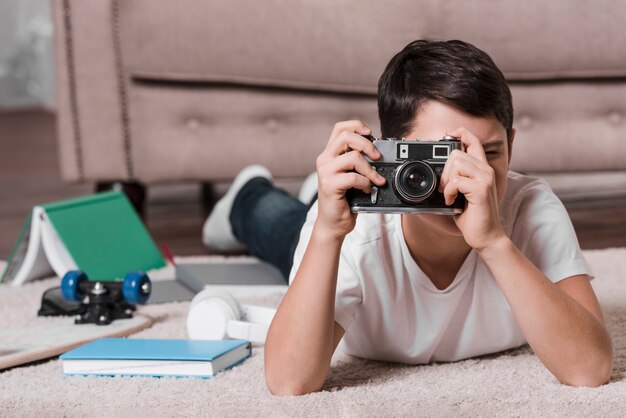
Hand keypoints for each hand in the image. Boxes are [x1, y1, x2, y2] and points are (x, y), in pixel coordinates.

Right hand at [314, 120, 385, 239]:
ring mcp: (325, 172)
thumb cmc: (344, 200)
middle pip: (347, 137)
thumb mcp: (350, 174)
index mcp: (329, 154)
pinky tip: (366, 189)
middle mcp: (324, 160)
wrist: (333, 223)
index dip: (357, 126)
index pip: (340, 128)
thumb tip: (377, 151)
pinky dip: (365, 183)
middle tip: (378, 157)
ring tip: (376, 180)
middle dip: (367, 145)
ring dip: (370, 169)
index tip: (371, 134)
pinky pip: (353, 177)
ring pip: (353, 157)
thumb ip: (357, 160)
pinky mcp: (329, 185)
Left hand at [439, 127, 505, 250]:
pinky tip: (452, 202)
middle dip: (444, 170)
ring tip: (449, 194)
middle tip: (444, 188)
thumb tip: (439, 173)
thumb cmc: (474, 217)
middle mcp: (486, 170)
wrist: (486, 236)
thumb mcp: (462, 194)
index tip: (448, 134)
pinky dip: (449, 192)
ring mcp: (485, 178)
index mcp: (482, 169)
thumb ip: (457, 179)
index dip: (460, 132)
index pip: (474, 141)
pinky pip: (456, 180)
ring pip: (457, 163)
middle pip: (457, 153)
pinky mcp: (481, 189)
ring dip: (446, 180)